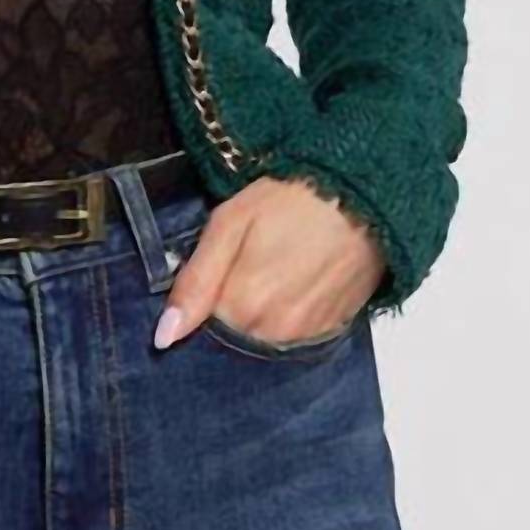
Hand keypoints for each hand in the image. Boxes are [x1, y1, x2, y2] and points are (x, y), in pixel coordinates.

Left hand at [154, 175, 385, 349]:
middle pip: (235, 335)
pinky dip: (292, 313)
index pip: (202, 328)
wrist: (365, 192)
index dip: (204, 300)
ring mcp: (307, 335)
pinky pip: (297, 333)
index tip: (218, 272)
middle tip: (248, 263)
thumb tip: (163, 337)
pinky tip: (299, 281)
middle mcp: (274, 333)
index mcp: (241, 309)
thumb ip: (194, 283)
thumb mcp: (229, 225)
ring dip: (263, 312)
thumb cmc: (290, 199)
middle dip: (232, 308)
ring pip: (265, 336)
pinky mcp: (335, 329)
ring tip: (276, 268)